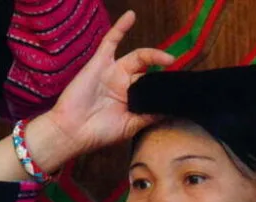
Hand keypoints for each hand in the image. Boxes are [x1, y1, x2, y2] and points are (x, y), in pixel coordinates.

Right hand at [45, 11, 174, 156]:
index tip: (182, 91)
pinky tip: (131, 16)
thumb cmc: (100, 132)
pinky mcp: (100, 63)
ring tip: (169, 60)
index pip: (154, 87)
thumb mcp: (132, 125)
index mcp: (133, 98)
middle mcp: (125, 83)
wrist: (73, 132)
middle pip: (150, 72)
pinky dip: (120, 27)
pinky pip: (111, 41)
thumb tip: (173, 110)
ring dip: (154, 56)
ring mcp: (114, 72)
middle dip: (163, 74)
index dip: (166, 87)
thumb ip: (151, 115)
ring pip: (138, 57)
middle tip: (177, 74)